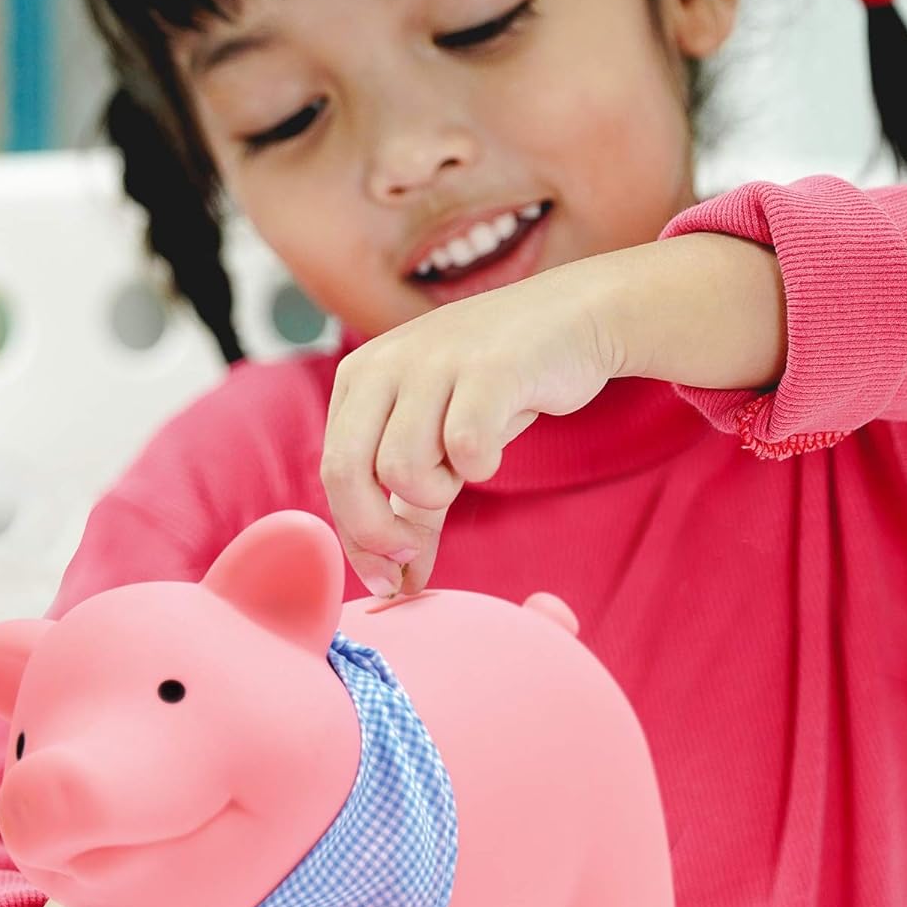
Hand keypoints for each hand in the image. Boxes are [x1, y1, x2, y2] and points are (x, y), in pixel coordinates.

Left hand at [321, 263, 620, 595]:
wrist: (574, 319)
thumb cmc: (499, 385)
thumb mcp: (441, 444)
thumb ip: (415, 512)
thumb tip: (401, 586)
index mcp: (360, 378)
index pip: (332, 473)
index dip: (356, 537)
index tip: (390, 577)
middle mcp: (386, 364)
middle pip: (347, 472)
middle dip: (378, 532)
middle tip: (413, 549)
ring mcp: (435, 362)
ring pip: (402, 467)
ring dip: (437, 490)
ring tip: (464, 467)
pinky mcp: (489, 368)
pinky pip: (464, 447)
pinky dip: (481, 466)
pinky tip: (493, 450)